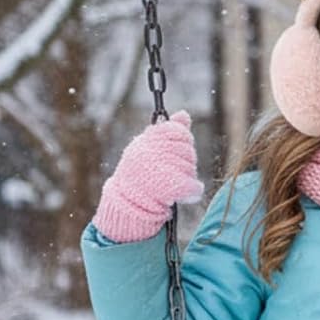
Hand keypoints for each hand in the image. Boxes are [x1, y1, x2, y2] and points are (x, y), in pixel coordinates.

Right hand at [92, 111, 205, 242]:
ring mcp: (158, 170)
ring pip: (190, 167)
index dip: (182, 139)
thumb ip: (169, 130)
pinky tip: (185, 194)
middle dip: (185, 160)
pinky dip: (193, 191)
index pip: (174, 130)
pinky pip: (193, 185)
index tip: (180, 148)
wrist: (126, 205)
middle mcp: (150, 153)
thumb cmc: (140, 174)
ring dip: (187, 177)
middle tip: (174, 171)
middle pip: (186, 149)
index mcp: (145, 142)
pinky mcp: (169, 187)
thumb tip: (184, 114)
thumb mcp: (149, 148)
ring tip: (173, 184)